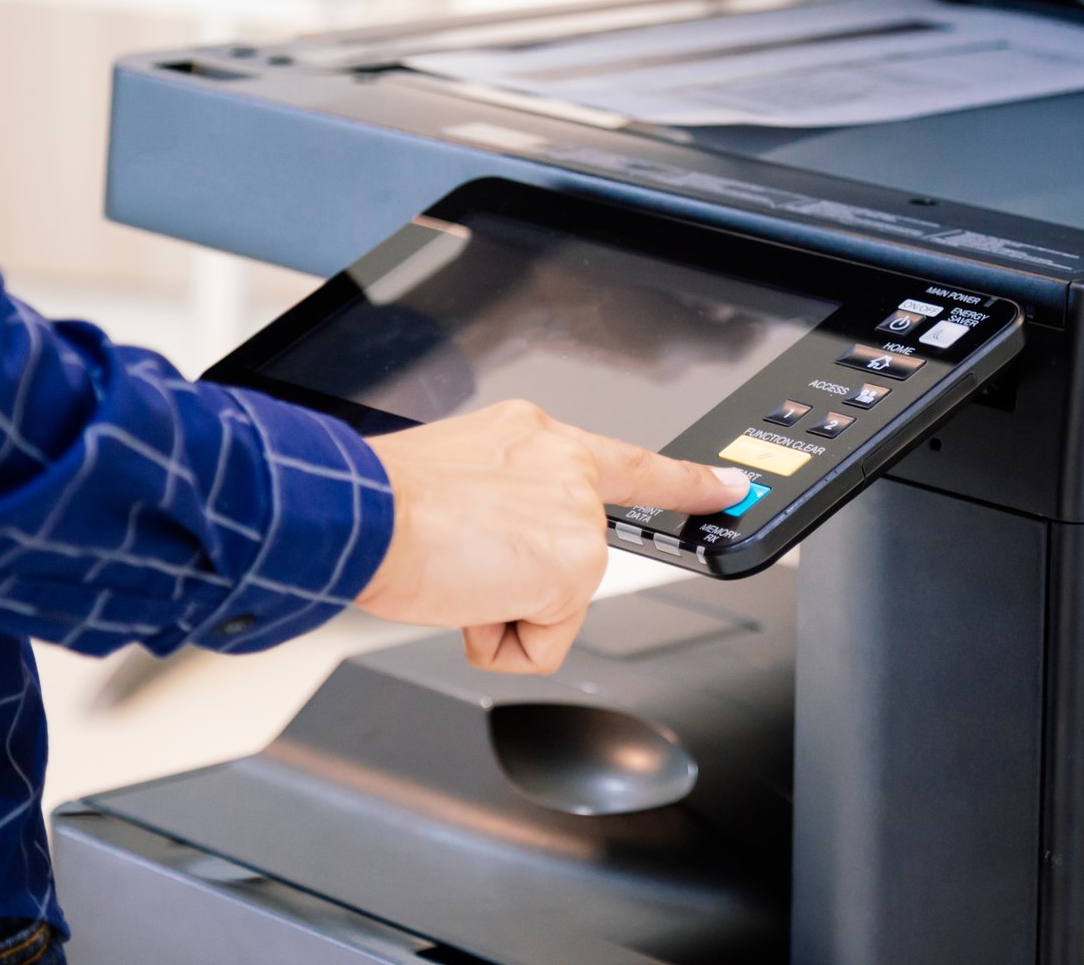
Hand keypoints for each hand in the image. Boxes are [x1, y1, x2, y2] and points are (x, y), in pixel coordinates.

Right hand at [354, 400, 750, 674]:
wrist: (356, 513)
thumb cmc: (378, 501)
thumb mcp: (452, 477)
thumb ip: (498, 502)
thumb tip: (490, 550)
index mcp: (534, 437)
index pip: (628, 463)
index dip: (685, 482)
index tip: (727, 487)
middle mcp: (565, 466)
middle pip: (576, 560)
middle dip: (519, 583)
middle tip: (463, 560)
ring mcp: (576, 516)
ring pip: (554, 604)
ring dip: (498, 609)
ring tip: (453, 573)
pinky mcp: (572, 567)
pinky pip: (541, 645)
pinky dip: (498, 640)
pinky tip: (467, 597)